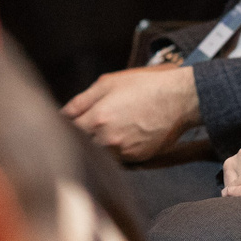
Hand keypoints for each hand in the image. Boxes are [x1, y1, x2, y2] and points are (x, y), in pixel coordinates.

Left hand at [63, 63, 199, 161]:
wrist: (180, 98)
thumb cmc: (145, 86)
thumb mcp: (109, 82)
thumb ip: (82, 99)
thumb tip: (61, 114)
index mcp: (97, 118)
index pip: (68, 131)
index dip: (65, 127)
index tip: (65, 124)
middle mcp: (108, 140)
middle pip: (82, 147)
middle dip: (81, 139)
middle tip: (85, 129)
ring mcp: (123, 152)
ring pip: (100, 155)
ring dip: (98, 147)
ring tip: (109, 131)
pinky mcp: (137, 158)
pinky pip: (119, 158)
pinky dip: (117, 150)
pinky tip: (125, 136)